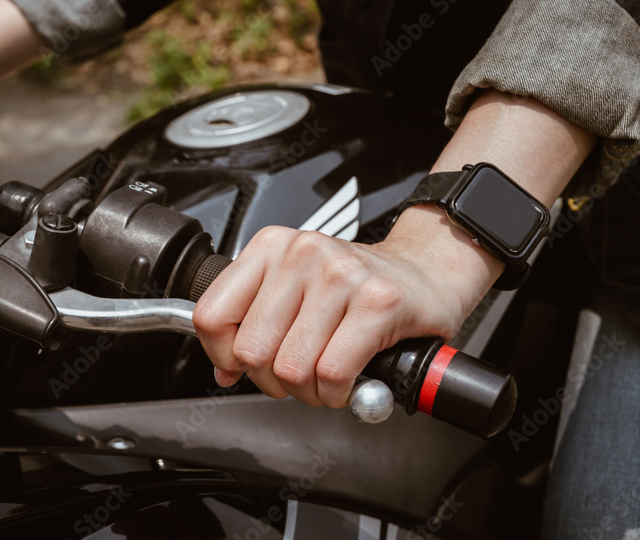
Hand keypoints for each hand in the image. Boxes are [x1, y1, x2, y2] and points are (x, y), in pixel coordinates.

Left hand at [192, 206, 498, 407]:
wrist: (426, 271)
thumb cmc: (357, 285)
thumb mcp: (293, 287)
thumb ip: (250, 321)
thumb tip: (223, 369)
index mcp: (270, 247)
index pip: (212, 314)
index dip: (222, 355)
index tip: (240, 365)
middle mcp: (301, 254)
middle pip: (251, 350)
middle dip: (271, 381)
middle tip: (295, 377)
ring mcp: (340, 275)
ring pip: (291, 368)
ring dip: (307, 391)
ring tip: (323, 379)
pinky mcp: (377, 302)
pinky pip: (333, 374)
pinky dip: (335, 393)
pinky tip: (345, 383)